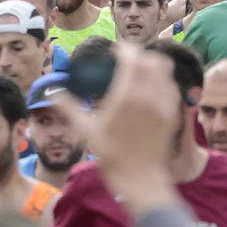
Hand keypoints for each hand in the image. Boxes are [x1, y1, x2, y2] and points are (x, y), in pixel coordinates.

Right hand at [54, 44, 179, 214]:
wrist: (139, 177)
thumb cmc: (110, 155)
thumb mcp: (86, 130)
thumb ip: (69, 108)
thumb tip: (52, 93)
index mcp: (127, 96)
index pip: (132, 58)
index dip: (125, 50)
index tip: (118, 50)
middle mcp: (148, 95)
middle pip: (150, 60)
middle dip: (139, 55)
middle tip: (128, 59)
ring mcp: (164, 102)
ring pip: (164, 69)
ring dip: (153, 64)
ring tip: (140, 70)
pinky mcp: (173, 111)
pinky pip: (171, 85)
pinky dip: (162, 79)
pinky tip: (152, 86)